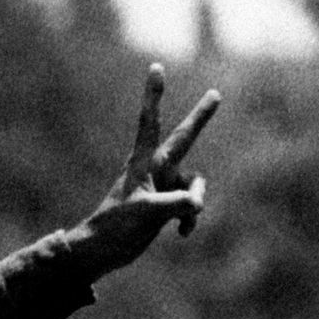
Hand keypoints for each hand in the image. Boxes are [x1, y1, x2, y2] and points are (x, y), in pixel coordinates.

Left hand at [65, 63, 220, 278]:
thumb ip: (179, 204)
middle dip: (200, 118)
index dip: (154, 94)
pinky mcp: (164, 205)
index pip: (151, 121)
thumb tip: (199, 202)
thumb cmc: (116, 228)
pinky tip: (181, 234)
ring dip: (194, 202)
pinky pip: (190, 205)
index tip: (155, 67)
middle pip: (184, 139)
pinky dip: (190, 218)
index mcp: (143, 162)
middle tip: (216, 94)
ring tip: (179, 221)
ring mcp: (160, 186)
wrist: (102, 251)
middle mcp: (154, 169)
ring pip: (193, 184)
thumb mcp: (149, 214)